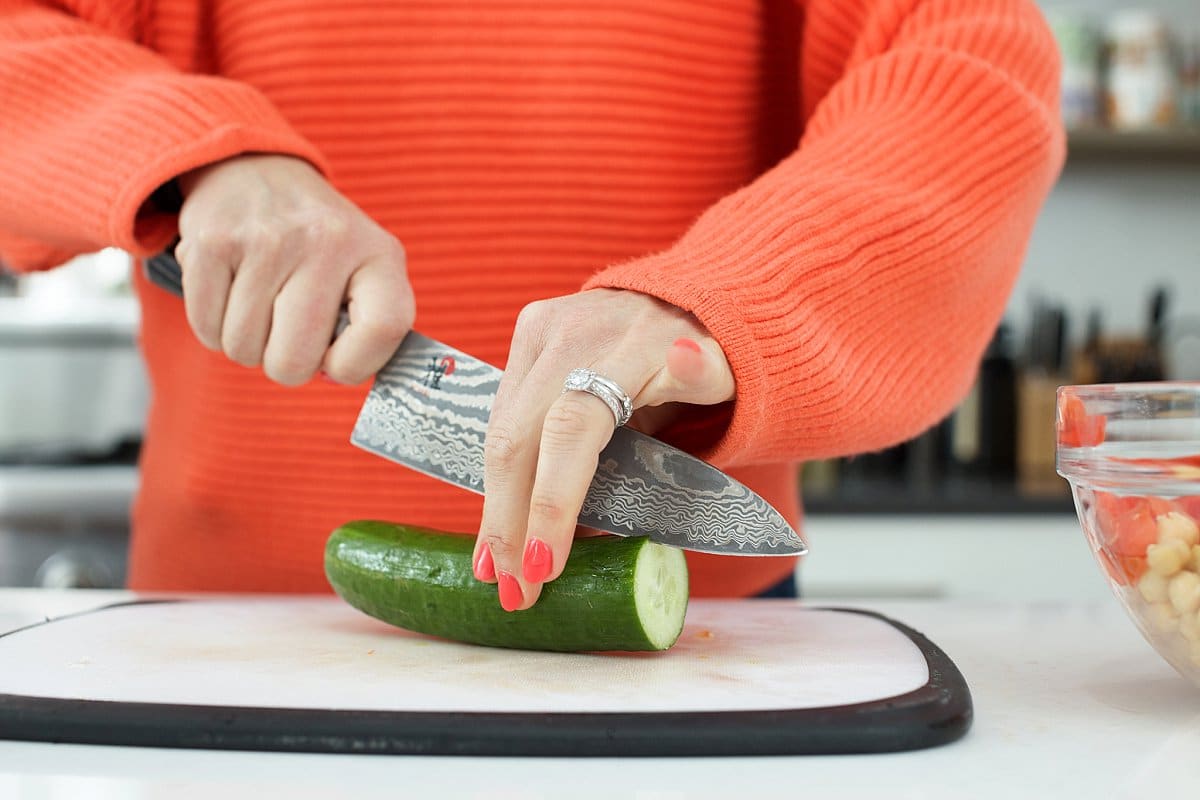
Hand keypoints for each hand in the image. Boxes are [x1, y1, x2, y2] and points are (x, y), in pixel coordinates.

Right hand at [174, 154, 413, 384]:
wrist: (255, 171)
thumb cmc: (319, 245)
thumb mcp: (366, 269)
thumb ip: (369, 327)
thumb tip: (332, 375)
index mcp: (379, 253)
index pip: (384, 328)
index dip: (354, 366)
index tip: (335, 362)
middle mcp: (327, 241)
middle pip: (295, 359)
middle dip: (286, 364)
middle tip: (288, 335)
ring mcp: (268, 239)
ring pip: (244, 348)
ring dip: (247, 343)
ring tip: (261, 304)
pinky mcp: (214, 241)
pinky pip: (206, 328)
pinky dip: (214, 327)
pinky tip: (232, 294)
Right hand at [471, 289, 734, 610]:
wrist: (682, 303)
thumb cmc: (706, 357)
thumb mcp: (722, 369)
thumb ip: (702, 374)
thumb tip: (688, 360)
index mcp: (623, 344)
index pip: (571, 428)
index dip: (551, 499)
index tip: (544, 565)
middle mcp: (570, 331)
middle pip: (517, 438)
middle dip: (509, 522)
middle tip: (514, 591)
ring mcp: (540, 330)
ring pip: (498, 432)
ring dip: (496, 510)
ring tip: (497, 573)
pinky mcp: (524, 339)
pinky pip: (501, 420)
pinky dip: (499, 480)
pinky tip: (498, 531)